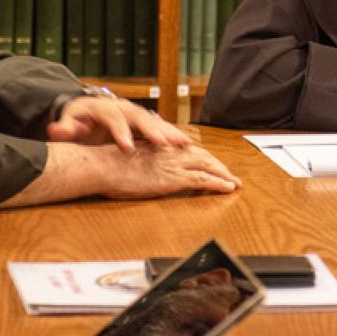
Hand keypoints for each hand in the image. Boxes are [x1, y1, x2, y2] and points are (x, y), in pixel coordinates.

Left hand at [48, 96, 190, 151]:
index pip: (113, 117)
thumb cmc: (78, 120)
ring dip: (169, 132)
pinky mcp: (144, 122)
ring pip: (154, 120)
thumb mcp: (68, 122)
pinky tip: (186, 145)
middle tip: (162, 144)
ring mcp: (135, 114)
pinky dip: (173, 135)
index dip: (121, 131)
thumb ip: (64, 129)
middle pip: (139, 117)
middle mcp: (123, 108)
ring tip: (183, 144)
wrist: (87, 111)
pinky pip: (160, 127)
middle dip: (151, 130)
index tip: (127, 147)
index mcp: (103, 108)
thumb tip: (55, 130)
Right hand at [97, 143, 239, 198]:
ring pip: (208, 165)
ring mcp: (173, 164)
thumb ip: (140, 163)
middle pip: (203, 155)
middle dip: (219, 165)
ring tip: (235, 182)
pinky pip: (203, 180)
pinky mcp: (173, 178)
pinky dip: (219, 183)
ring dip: (224, 174)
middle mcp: (170, 152)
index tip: (212, 164)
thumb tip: (140, 170)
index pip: (188, 150)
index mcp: (159, 146)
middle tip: (230, 175)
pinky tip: (228, 188)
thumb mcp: (127, 161)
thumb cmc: (107, 165)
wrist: (101, 166)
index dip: (203, 157)